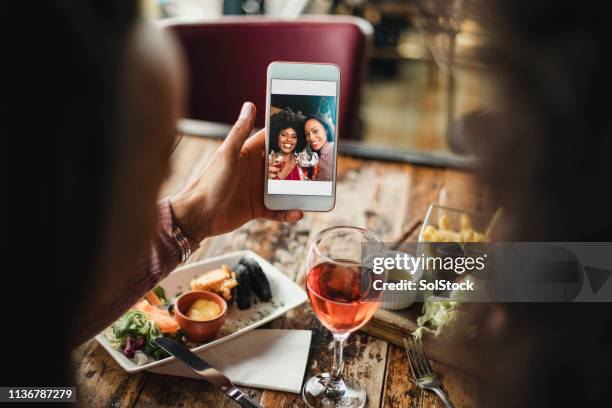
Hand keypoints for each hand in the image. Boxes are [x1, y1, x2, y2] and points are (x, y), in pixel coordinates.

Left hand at [170, 102, 302, 241]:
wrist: (199, 215)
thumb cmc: (210, 182)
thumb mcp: (228, 154)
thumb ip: (240, 131)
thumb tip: (249, 104)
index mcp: (248, 154)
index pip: (271, 140)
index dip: (287, 134)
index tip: (306, 129)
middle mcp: (254, 170)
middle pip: (283, 164)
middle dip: (299, 164)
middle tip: (318, 162)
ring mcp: (257, 189)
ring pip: (284, 188)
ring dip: (298, 190)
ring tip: (314, 190)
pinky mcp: (257, 208)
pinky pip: (278, 210)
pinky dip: (288, 212)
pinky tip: (298, 212)